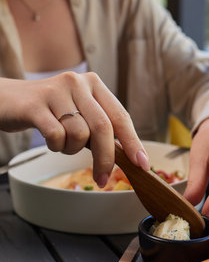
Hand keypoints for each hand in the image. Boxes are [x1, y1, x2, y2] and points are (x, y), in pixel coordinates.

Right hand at [0, 72, 149, 185]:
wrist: (7, 100)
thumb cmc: (50, 111)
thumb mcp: (79, 113)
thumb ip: (100, 127)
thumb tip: (127, 156)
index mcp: (94, 84)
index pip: (121, 116)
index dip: (133, 143)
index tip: (142, 165)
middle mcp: (78, 82)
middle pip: (103, 128)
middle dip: (106, 159)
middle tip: (102, 178)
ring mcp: (56, 91)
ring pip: (79, 135)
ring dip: (72, 149)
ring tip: (61, 141)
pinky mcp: (36, 104)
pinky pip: (56, 136)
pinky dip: (55, 145)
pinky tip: (50, 139)